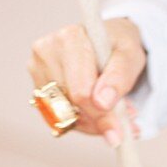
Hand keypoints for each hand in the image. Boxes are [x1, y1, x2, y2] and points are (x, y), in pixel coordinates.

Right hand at [28, 18, 145, 145]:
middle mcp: (46, 52)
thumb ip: (118, 79)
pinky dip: (81, 123)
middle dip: (99, 119)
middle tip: (120, 119)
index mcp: (69, 39)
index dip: (103, 114)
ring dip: (91, 123)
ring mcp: (38, 71)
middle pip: (72, 107)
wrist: (106, 43)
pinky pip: (59, 119)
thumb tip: (101, 104)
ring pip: (64, 117)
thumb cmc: (118, 47)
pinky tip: (93, 112)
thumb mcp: (129, 57)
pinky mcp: (38, 89)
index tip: (121, 127)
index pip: (81, 93)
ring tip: (109, 111)